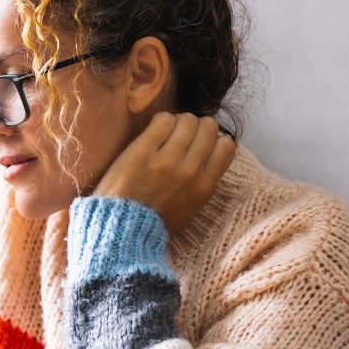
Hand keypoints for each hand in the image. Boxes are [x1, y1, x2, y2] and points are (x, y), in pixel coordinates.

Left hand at [94, 112, 236, 233]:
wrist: (122, 228)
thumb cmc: (154, 222)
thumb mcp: (190, 210)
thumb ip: (202, 186)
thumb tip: (209, 161)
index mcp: (204, 186)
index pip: (226, 146)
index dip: (213, 139)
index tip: (199, 143)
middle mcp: (190, 171)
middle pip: (208, 128)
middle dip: (196, 127)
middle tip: (180, 135)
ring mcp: (167, 159)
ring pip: (187, 120)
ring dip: (178, 122)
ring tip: (165, 132)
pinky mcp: (143, 151)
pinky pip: (163, 120)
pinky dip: (161, 121)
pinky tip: (153, 131)